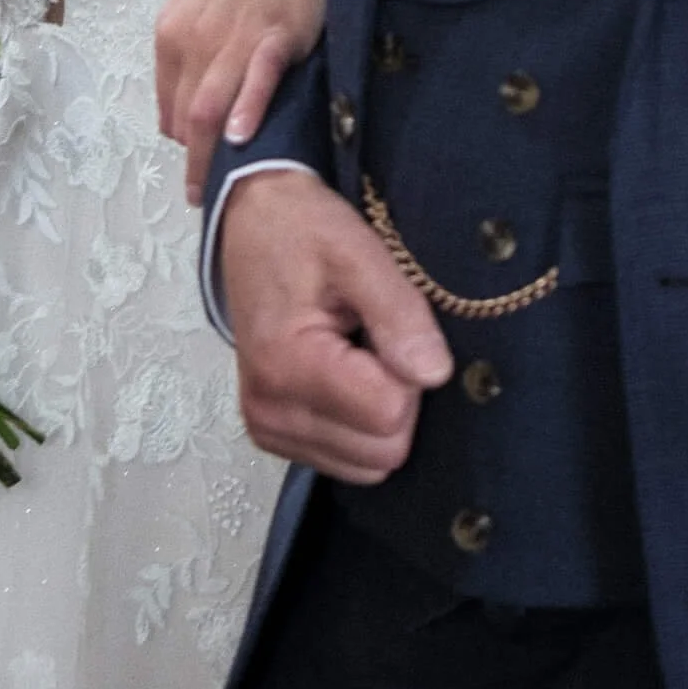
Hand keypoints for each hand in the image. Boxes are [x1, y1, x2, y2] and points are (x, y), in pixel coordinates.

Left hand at [157, 0, 324, 204]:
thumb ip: (202, 44)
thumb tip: (207, 99)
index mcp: (172, 31)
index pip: (170, 108)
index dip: (185, 146)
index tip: (203, 172)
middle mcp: (192, 38)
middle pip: (187, 120)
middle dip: (198, 166)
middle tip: (217, 204)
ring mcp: (233, 36)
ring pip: (211, 110)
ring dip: (214, 160)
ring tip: (229, 197)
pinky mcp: (276, 31)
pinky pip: (255, 79)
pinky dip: (248, 111)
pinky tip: (247, 139)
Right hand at [221, 167, 451, 482]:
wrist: (252, 223)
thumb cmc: (303, 229)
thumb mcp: (358, 251)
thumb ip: (399, 313)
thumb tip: (435, 375)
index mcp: (286, 366)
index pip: (389, 415)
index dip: (407, 370)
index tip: (385, 325)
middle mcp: (269, 413)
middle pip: (382, 451)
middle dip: (397, 397)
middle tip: (373, 337)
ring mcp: (267, 430)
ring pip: (368, 466)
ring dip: (378, 413)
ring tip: (355, 353)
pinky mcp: (272, 435)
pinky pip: (346, 461)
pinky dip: (357, 424)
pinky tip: (341, 374)